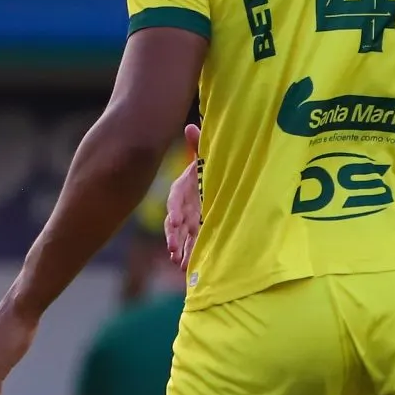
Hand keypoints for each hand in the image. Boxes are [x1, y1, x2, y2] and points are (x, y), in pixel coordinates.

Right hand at [164, 124, 201, 267]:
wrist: (220, 177)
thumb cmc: (211, 167)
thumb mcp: (207, 156)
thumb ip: (199, 144)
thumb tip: (191, 126)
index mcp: (183, 189)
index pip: (175, 201)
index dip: (174, 212)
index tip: (174, 223)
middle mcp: (184, 206)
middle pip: (176, 224)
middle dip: (174, 238)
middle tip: (174, 251)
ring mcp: (190, 220)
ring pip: (183, 237)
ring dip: (181, 250)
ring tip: (180, 264)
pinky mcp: (199, 229)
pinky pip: (193, 243)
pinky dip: (191, 254)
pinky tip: (188, 268)